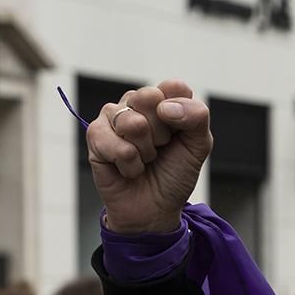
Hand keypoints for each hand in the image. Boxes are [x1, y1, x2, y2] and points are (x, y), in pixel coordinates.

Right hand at [86, 79, 212, 234]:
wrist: (155, 207)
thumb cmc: (174, 174)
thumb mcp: (199, 146)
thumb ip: (197, 117)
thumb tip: (165, 107)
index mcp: (163, 99)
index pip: (174, 87)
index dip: (181, 115)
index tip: (180, 135)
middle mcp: (136, 102)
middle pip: (150, 99)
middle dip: (162, 134)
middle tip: (160, 149)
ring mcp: (112, 117)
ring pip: (133, 123)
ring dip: (146, 152)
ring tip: (144, 160)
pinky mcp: (95, 135)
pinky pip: (118, 146)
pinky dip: (130, 165)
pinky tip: (129, 169)